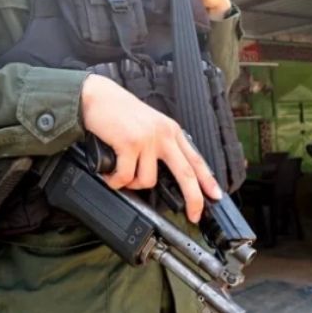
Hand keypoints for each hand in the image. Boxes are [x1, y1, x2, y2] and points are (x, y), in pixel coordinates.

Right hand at [81, 74, 221, 221]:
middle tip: (194, 215)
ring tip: (121, 176)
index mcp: (171, 131)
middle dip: (193, 199)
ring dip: (133, 185)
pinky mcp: (130, 143)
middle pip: (186, 174)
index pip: (195, 159)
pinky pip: (126, 176)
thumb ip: (160, 145)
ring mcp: (148, 139)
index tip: (216, 195)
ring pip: (149, 180)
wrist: (95, 96)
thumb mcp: (149, 125)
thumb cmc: (117, 111)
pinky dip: (116, 181)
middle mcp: (164, 134)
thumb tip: (164, 174)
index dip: (208, 180)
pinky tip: (110, 175)